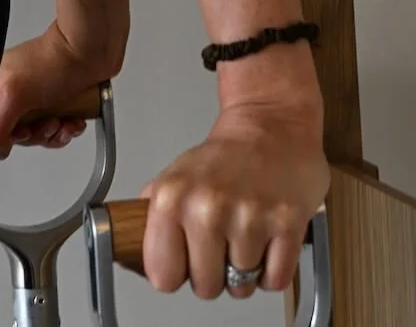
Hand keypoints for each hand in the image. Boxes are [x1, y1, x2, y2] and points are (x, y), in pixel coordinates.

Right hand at [0, 19, 112, 160]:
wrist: (91, 52)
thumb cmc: (54, 61)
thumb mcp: (14, 95)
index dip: (2, 135)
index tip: (20, 131)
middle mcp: (13, 92)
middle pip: (13, 134)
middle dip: (35, 134)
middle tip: (46, 121)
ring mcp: (35, 98)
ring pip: (36, 133)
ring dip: (53, 133)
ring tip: (62, 120)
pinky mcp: (56, 102)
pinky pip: (55, 128)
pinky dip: (66, 129)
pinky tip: (73, 121)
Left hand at [138, 104, 329, 299]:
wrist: (272, 127)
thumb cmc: (226, 158)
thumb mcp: (175, 178)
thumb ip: (152, 219)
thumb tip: (129, 254)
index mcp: (173, 197)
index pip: (163, 277)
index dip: (177, 272)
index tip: (184, 259)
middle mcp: (208, 206)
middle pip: (205, 288)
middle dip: (214, 273)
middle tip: (221, 241)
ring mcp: (249, 216)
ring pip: (241, 287)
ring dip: (245, 269)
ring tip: (245, 233)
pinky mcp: (286, 224)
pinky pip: (274, 281)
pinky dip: (273, 269)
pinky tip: (267, 238)